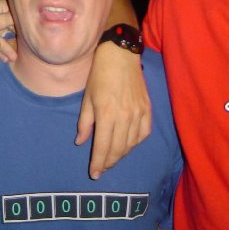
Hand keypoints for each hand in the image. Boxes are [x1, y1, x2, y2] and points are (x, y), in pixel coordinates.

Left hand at [77, 42, 151, 179]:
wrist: (121, 55)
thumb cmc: (99, 75)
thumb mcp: (87, 98)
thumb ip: (85, 123)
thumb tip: (81, 142)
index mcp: (106, 114)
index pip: (103, 147)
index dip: (98, 163)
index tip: (94, 174)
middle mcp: (124, 116)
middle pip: (118, 149)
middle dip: (109, 162)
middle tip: (102, 168)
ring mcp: (138, 113)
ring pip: (131, 144)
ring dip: (122, 154)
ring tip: (113, 158)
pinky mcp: (147, 108)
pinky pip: (144, 133)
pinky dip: (136, 142)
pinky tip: (129, 144)